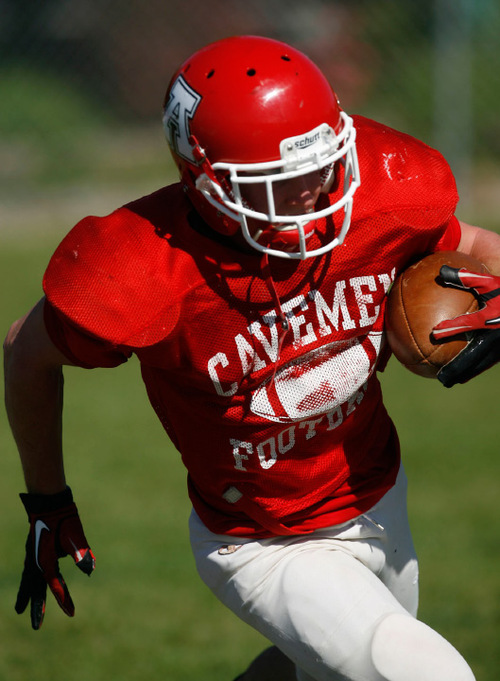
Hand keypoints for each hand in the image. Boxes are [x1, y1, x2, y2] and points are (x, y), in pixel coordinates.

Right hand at [16, 486, 94, 629]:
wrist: (49, 499)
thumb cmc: (64, 517)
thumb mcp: (76, 535)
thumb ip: (82, 553)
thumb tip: (90, 570)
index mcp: (46, 560)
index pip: (56, 585)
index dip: (64, 599)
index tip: (72, 613)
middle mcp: (36, 560)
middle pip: (36, 588)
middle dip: (37, 607)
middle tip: (36, 627)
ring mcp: (32, 554)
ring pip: (28, 580)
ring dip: (27, 594)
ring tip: (21, 610)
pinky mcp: (34, 548)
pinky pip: (30, 570)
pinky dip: (28, 581)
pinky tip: (29, 585)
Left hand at [432, 265, 499, 386]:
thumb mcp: (490, 282)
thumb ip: (467, 277)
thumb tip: (441, 272)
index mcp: (491, 318)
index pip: (468, 323)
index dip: (451, 327)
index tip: (434, 333)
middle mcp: (496, 335)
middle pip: (475, 357)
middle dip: (458, 368)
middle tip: (442, 378)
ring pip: (484, 364)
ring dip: (468, 372)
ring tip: (451, 380)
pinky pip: (490, 361)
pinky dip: (477, 368)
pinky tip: (467, 372)